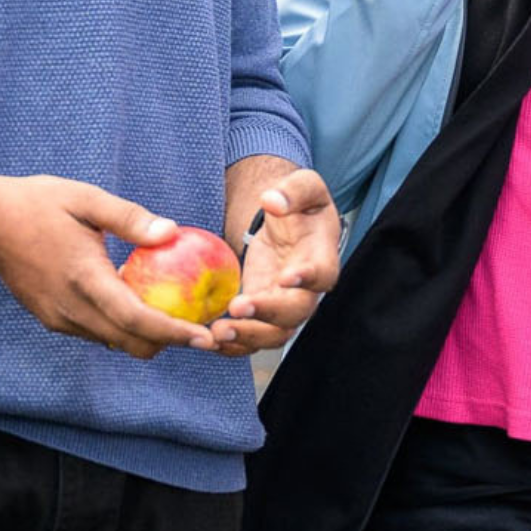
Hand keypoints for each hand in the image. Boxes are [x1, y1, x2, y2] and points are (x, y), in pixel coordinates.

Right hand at [0, 175, 221, 360]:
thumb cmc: (39, 203)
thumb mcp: (87, 199)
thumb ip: (129, 218)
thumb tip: (172, 232)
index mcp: (84, 278)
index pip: (136, 320)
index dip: (173, 333)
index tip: (205, 337)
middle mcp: (70, 308)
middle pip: (129, 342)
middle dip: (167, 341)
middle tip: (199, 326)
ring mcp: (58, 318)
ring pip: (113, 341)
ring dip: (143, 335)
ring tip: (173, 312)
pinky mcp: (51, 319)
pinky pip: (96, 332)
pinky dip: (120, 326)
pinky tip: (134, 300)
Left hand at [206, 166, 340, 356]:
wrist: (289, 223)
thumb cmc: (300, 204)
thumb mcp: (304, 185)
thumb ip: (293, 191)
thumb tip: (272, 200)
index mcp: (322, 257)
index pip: (323, 274)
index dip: (308, 278)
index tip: (286, 278)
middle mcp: (306, 290)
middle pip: (295, 313)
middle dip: (267, 315)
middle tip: (237, 308)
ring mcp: (283, 305)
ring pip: (274, 334)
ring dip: (246, 337)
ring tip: (216, 332)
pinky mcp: (261, 313)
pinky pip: (251, 337)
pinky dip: (231, 344)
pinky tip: (208, 340)